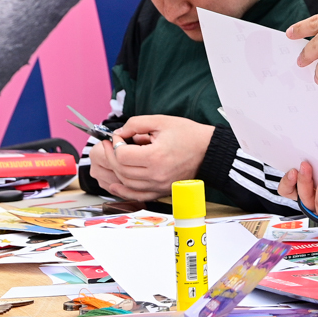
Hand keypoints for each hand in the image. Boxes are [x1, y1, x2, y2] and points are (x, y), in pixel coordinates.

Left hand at [90, 116, 215, 200]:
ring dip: (115, 171)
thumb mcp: (161, 121)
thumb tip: (119, 133)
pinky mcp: (162, 190)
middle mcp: (156, 174)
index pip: (122, 156)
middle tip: (108, 145)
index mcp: (155, 157)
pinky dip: (124, 190)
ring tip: (112, 159)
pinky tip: (115, 184)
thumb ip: (137, 124)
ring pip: (126, 183)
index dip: (114, 144)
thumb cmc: (188, 135)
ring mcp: (159, 185)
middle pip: (121, 170)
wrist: (208, 150)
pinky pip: (137, 195)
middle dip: (110, 156)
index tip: (117, 137)